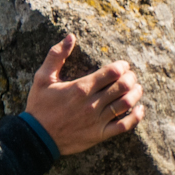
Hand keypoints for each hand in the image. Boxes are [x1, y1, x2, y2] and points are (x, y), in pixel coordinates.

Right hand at [25, 34, 144, 156]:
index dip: (122, 66)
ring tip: (135, 88)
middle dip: (131, 77)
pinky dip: (136, 116)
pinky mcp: (99, 134)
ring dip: (136, 93)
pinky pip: (125, 125)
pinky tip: (139, 109)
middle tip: (130, 76)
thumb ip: (56, 56)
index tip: (122, 66)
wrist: (35, 137)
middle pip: (123, 86)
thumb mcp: (42, 79)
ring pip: (127, 103)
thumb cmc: (39, 106)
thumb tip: (70, 37)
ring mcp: (97, 120)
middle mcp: (91, 103)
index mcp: (80, 88)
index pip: (113, 72)